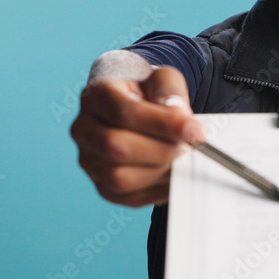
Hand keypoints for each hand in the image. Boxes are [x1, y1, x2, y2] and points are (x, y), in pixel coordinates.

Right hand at [70, 66, 204, 206]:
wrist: (137, 110)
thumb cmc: (148, 94)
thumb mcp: (162, 80)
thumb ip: (170, 93)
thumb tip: (180, 120)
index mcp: (96, 96)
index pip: (124, 112)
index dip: (162, 124)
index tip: (195, 131)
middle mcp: (83, 129)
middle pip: (116, 147)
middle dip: (161, 150)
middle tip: (189, 147)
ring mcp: (88, 160)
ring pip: (118, 177)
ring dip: (158, 172)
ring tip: (181, 160)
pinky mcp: (101, 186)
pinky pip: (127, 198)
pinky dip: (156, 191)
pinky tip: (173, 176)